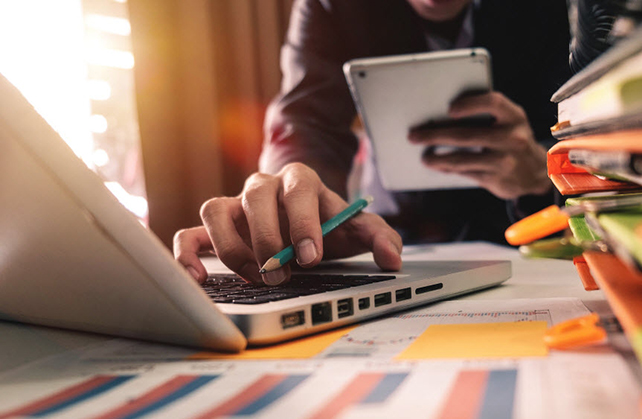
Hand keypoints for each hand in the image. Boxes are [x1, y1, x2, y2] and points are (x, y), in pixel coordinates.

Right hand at [173, 163, 402, 285]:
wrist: (304, 222)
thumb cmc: (329, 225)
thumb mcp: (358, 228)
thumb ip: (381, 237)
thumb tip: (392, 260)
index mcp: (301, 180)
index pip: (298, 189)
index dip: (302, 222)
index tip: (310, 256)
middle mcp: (263, 187)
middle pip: (255, 197)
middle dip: (268, 238)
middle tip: (283, 273)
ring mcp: (236, 205)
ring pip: (216, 210)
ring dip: (232, 247)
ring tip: (255, 277)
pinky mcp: (215, 229)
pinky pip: (191, 234)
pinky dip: (188, 254)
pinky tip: (200, 279)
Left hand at [408, 92, 552, 198]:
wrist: (537, 172)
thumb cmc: (512, 138)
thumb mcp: (508, 121)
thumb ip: (485, 114)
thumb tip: (440, 116)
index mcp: (514, 116)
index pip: (493, 103)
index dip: (470, 104)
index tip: (449, 108)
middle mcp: (512, 137)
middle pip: (467, 135)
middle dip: (436, 134)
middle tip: (414, 135)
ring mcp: (505, 160)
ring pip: (462, 159)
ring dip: (437, 158)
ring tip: (423, 156)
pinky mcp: (497, 179)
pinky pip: (465, 173)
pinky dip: (448, 168)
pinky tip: (436, 165)